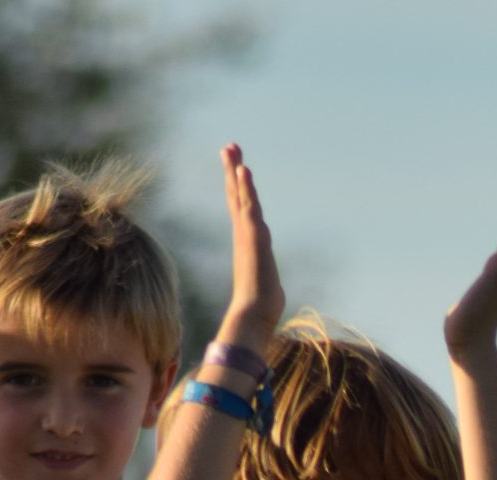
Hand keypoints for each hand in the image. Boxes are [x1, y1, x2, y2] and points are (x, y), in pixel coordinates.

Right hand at [216, 143, 284, 345]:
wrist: (253, 315)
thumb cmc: (260, 307)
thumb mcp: (266, 285)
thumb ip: (264, 280)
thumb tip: (267, 294)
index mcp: (247, 242)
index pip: (241, 208)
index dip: (238, 187)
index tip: (237, 168)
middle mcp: (244, 234)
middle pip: (236, 195)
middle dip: (233, 170)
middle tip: (229, 146)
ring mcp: (246, 234)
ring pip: (240, 196)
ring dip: (237, 171)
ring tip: (232, 149)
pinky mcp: (252, 237)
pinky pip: (249, 206)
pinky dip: (246, 188)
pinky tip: (244, 171)